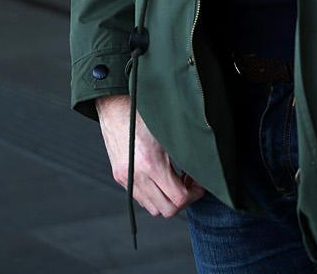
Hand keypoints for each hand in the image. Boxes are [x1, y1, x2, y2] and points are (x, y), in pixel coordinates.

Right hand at [95, 94, 205, 216]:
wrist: (114, 105)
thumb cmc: (144, 114)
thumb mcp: (169, 135)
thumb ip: (185, 156)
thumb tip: (202, 170)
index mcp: (152, 165)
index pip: (179, 199)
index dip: (194, 195)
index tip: (198, 184)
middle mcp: (137, 176)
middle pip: (167, 210)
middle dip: (183, 201)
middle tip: (189, 184)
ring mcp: (126, 179)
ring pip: (153, 208)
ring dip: (167, 200)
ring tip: (174, 181)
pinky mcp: (120, 177)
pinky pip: (141, 199)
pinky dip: (154, 195)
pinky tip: (160, 178)